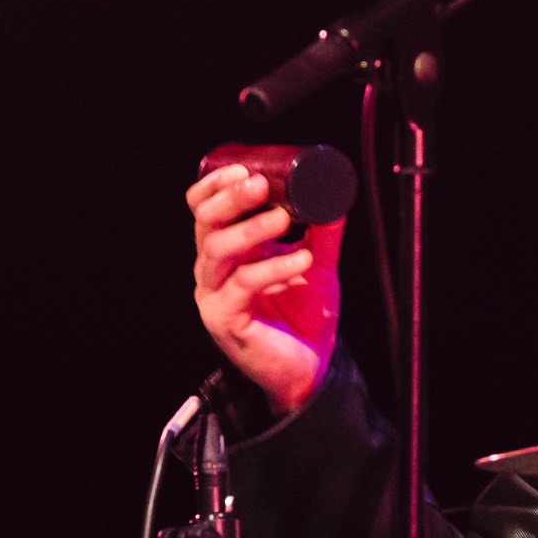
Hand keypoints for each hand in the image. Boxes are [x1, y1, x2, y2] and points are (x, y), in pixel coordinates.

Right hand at [189, 164, 344, 414]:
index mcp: (227, 252)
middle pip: (205, 223)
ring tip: (283, 218)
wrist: (310, 368)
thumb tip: (335, 197)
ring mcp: (215, 295)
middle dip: (230, 198)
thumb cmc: (303, 316)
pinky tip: (299, 260)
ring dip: (251, 229)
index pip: (203, 210)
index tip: (245, 169)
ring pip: (217, 250)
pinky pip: (243, 284)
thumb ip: (321, 234)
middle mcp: (213, 270)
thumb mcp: (315, 264)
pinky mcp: (224, 319)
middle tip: (260, 185)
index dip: (215, 186)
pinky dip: (273, 267)